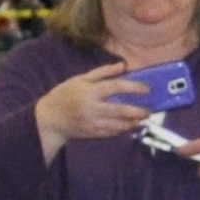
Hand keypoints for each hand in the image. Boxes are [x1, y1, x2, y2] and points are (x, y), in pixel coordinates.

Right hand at [33, 60, 160, 164]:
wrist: (50, 119)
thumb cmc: (64, 95)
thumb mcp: (80, 79)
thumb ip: (103, 72)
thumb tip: (124, 66)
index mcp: (90, 92)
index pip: (116, 87)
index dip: (134, 87)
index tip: (147, 89)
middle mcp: (92, 108)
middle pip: (120, 110)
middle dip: (137, 111)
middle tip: (149, 110)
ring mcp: (92, 123)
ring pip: (118, 125)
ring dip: (133, 122)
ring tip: (143, 119)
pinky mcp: (92, 134)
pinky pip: (111, 133)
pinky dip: (122, 130)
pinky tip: (130, 126)